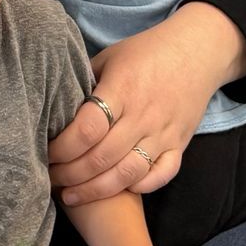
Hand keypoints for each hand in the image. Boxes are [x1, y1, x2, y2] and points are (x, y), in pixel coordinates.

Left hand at [50, 6, 244, 203]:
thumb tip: (53, 107)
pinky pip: (161, 176)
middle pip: (102, 157)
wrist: (198, 50)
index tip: (47, 151)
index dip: (63, 146)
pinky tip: (115, 189)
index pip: (88, 128)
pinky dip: (138, 187)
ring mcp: (164, 133)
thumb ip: (84, 82)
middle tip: (51, 177)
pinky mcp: (180, 144)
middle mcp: (144, 115)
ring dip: (96, 190)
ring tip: (72, 194)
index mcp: (122, 89)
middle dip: (70, 174)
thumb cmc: (146, 52)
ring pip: (127, 174)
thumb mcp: (109, 57)